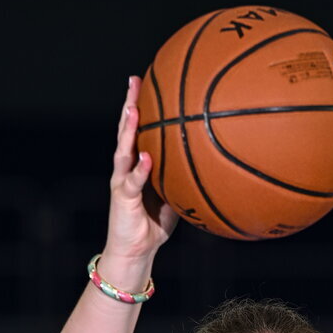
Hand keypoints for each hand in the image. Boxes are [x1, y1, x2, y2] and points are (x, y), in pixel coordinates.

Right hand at [103, 76, 177, 264]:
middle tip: (134, 80)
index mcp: (137, 164)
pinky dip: (140, 169)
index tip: (149, 80)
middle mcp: (126, 168)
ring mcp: (121, 181)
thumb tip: (210, 164)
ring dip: (127, 129)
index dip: (143, 106)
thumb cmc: (154, 225)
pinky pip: (132, 181)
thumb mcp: (174, 196)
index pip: (139, 130)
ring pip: (123, 149)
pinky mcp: (121, 198)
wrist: (135, 251)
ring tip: (133, 109)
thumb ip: (184, 178)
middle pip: (126, 130)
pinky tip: (146, 156)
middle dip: (130, 104)